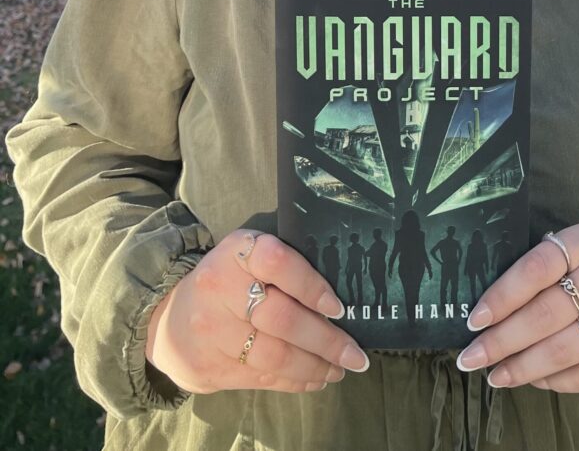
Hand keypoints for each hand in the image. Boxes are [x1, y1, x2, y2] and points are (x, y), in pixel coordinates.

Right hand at [145, 230, 369, 394]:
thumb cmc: (225, 280)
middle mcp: (221, 290)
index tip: (339, 307)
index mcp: (236, 253)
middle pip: (282, 319)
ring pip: (276, 355)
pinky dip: (296, 381)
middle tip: (356, 354)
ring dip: (316, 366)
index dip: (312, 285)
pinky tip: (316, 379)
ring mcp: (214, 333)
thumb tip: (338, 296)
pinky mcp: (212, 368)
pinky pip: (263, 378)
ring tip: (340, 369)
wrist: (166, 317)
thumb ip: (282, 265)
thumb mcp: (246, 255)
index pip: (277, 262)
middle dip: (327, 340)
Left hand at [455, 223, 578, 392]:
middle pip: (544, 314)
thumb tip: (488, 310)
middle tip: (472, 357)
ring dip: (520, 368)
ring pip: (561, 349)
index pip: (536, 268)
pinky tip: (532, 380)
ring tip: (495, 375)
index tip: (475, 320)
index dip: (501, 296)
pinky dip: (552, 381)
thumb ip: (543, 270)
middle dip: (501, 341)